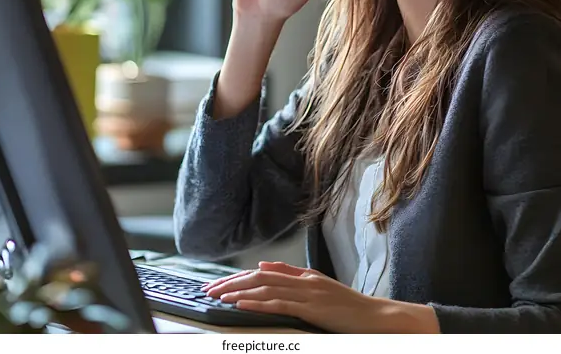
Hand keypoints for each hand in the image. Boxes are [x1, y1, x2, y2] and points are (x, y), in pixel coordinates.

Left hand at [202, 261, 439, 333]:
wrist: (376, 316)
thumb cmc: (348, 307)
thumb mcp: (318, 286)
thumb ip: (291, 275)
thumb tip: (263, 267)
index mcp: (303, 275)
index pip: (263, 273)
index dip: (238, 277)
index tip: (218, 284)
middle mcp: (302, 279)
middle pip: (259, 277)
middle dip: (231, 282)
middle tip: (208, 290)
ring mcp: (307, 292)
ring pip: (265, 287)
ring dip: (238, 291)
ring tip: (218, 296)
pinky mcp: (312, 307)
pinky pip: (278, 303)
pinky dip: (257, 302)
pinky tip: (241, 304)